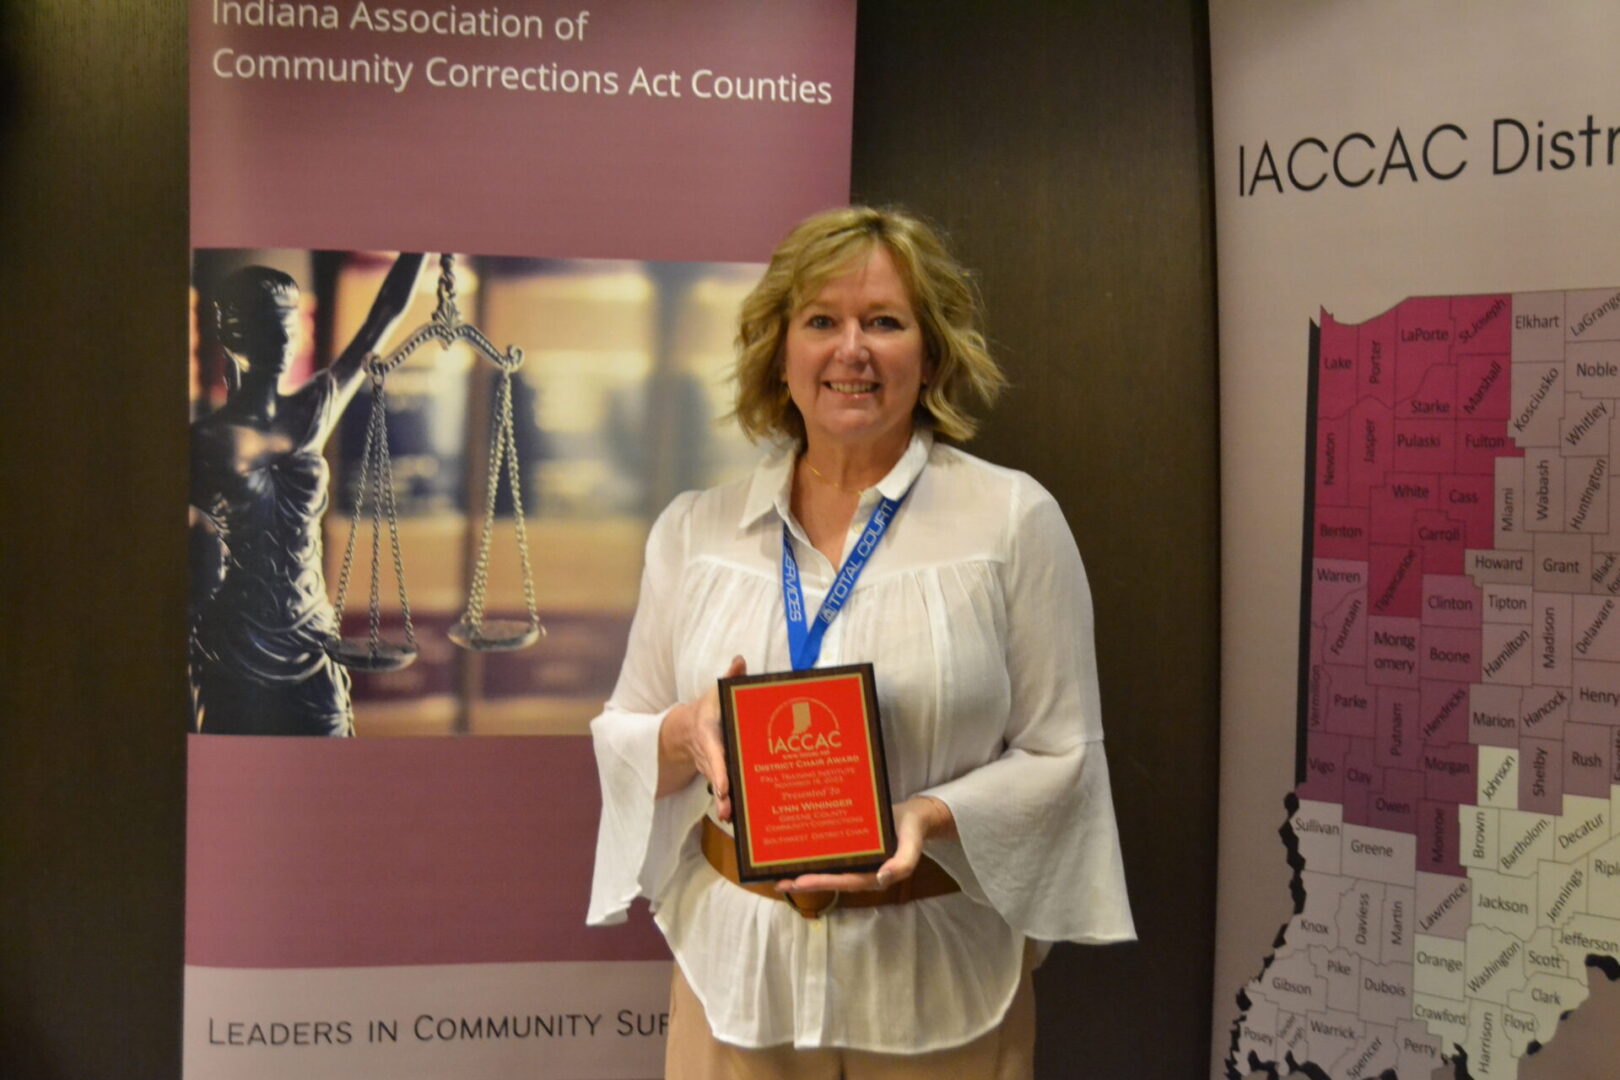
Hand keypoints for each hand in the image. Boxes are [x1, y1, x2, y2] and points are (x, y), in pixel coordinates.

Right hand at [657, 656, 746, 818]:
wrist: (685, 728)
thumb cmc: (708, 709)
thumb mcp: (715, 692)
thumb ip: (729, 678)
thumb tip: (740, 660)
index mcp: (708, 734)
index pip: (712, 752)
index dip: (718, 769)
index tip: (723, 786)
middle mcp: (707, 754)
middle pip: (714, 775)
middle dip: (721, 793)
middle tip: (727, 810)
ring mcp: (710, 767)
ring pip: (717, 787)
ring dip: (723, 804)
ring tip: (731, 819)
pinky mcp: (716, 775)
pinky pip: (722, 790)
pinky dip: (729, 803)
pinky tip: (739, 818)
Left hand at [776, 795, 954, 894]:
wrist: (915, 815)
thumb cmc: (912, 830)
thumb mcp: (912, 844)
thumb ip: (903, 863)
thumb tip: (882, 879)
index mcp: (875, 874)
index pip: (846, 881)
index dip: (823, 882)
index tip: (800, 882)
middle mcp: (862, 870)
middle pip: (832, 879)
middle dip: (806, 881)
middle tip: (781, 882)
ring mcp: (856, 861)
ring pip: (829, 869)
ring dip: (806, 871)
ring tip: (780, 872)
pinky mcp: (852, 850)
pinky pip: (832, 856)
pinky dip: (815, 856)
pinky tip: (797, 852)